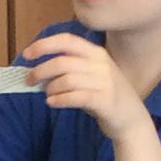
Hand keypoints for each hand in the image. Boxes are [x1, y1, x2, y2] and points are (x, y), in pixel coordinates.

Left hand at [23, 32, 146, 139]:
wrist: (132, 120)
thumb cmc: (106, 96)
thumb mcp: (92, 74)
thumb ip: (71, 68)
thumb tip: (39, 69)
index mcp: (96, 53)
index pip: (67, 40)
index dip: (44, 45)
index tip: (27, 55)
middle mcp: (101, 64)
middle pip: (62, 61)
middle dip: (40, 70)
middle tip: (30, 80)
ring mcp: (105, 82)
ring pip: (66, 80)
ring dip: (50, 88)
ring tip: (48, 95)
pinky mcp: (105, 101)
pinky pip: (75, 97)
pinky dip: (59, 100)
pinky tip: (52, 103)